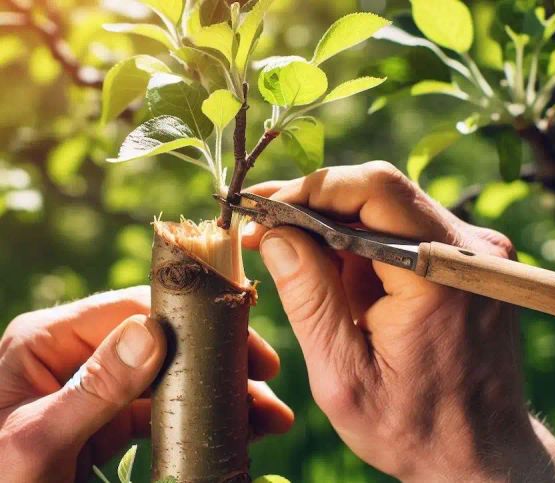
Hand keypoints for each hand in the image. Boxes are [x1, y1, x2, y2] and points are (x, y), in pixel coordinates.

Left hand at [0, 286, 292, 482]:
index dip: (189, 320)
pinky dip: (198, 418)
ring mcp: (95, 387)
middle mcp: (75, 355)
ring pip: (169, 375)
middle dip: (216, 359)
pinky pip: (162, 410)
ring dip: (217, 391)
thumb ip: (94, 386)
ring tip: (267, 415)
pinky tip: (232, 426)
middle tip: (266, 375)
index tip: (239, 340)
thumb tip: (153, 330)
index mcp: (47, 341)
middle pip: (160, 340)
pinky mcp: (108, 420)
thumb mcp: (38, 441)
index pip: (131, 310)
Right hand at [245, 162, 554, 481]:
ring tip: (282, 241)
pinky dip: (356, 240)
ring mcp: (471, 253)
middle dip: (313, 202)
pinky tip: (323, 260)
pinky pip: (400, 231)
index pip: (376, 191)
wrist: (481, 451)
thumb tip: (276, 235)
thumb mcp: (345, 376)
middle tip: (262, 220)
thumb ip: (310, 300)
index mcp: (442, 277)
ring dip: (331, 222)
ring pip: (387, 208)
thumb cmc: (414, 427)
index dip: (313, 190)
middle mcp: (469, 251)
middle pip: (380, 191)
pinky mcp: (462, 262)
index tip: (265, 209)